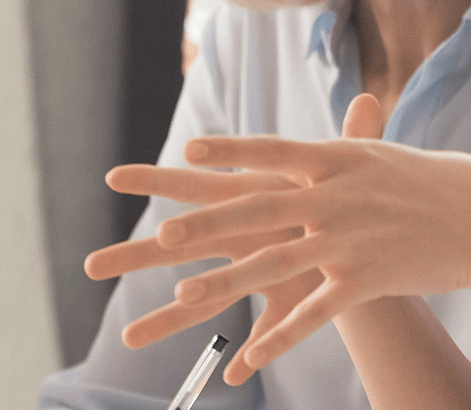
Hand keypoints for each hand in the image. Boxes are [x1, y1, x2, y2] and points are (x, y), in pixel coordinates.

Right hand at [86, 94, 386, 382]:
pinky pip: (267, 328)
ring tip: (128, 342)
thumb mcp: (355, 166)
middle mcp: (249, 238)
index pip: (200, 187)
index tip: (113, 175)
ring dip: (170, 320)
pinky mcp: (290, 298)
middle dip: (137, 254)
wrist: (380, 240)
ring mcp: (262, 270)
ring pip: (209, 298)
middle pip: (184, 246)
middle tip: (90, 264)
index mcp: (258, 202)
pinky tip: (236, 378)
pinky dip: (255, 353)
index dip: (160, 178)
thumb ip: (356, 133)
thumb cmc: (356, 199)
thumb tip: (371, 94)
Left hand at [99, 104, 470, 374]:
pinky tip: (248, 359)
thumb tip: (334, 121)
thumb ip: (350, 145)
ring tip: (182, 298)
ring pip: (274, 265)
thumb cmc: (436, 184)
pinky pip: (313, 314)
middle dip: (208, 224)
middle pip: (260, 210)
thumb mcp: (386, 157)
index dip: (232, 151)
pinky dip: (278, 340)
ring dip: (224, 284)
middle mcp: (338, 197)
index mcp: (341, 159)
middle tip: (164, 233)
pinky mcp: (364, 280)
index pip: (275, 152)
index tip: (189, 149)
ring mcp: (349, 240)